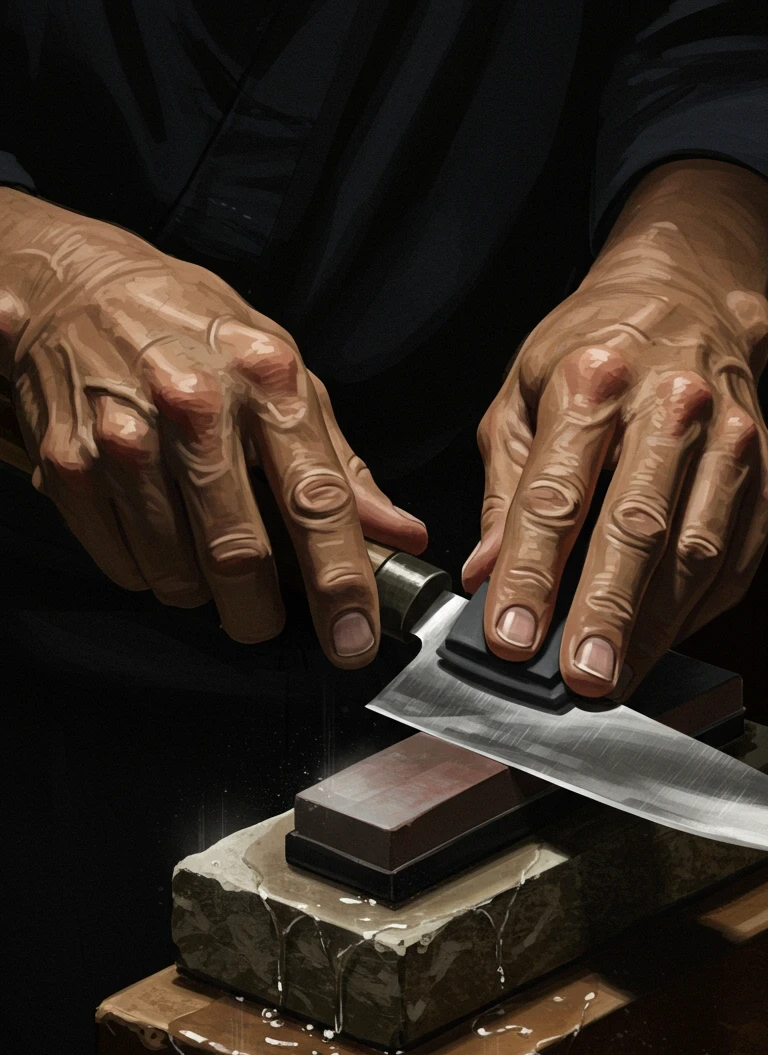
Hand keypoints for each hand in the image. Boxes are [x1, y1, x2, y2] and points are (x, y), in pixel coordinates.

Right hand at [0, 189, 425, 663]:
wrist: (73, 287)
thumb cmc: (192, 331)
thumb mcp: (281, 370)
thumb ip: (340, 461)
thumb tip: (399, 534)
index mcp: (266, 378)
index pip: (315, 501)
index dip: (339, 583)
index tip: (354, 640)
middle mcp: (195, 408)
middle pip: (239, 556)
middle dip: (260, 613)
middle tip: (265, 619)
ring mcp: (126, 438)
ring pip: (178, 574)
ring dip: (201, 591)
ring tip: (200, 550)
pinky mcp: (71, 466)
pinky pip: (125, 566)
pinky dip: (150, 571)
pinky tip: (155, 528)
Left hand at [464, 160, 767, 698]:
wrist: (688, 296)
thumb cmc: (591, 353)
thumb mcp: (520, 401)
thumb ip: (505, 493)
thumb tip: (486, 574)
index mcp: (592, 380)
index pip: (556, 495)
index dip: (531, 574)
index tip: (511, 636)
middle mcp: (669, 405)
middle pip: (638, 525)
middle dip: (607, 611)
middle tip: (582, 677)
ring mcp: (728, 437)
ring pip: (695, 549)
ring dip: (656, 626)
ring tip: (616, 677)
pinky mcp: (764, 469)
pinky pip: (735, 555)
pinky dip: (696, 608)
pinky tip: (660, 640)